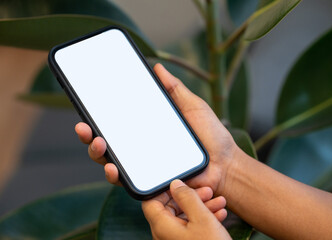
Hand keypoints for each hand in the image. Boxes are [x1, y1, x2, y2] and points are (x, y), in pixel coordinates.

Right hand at [75, 63, 240, 193]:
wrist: (226, 164)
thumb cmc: (211, 136)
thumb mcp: (192, 106)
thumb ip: (174, 89)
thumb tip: (156, 67)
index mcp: (148, 130)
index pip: (118, 123)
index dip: (99, 117)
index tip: (87, 106)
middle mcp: (141, 149)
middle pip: (107, 143)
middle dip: (89, 135)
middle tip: (84, 126)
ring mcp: (145, 167)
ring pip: (111, 162)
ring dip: (97, 153)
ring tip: (97, 142)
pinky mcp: (151, 184)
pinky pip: (128, 182)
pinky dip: (116, 175)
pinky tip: (112, 168)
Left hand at [142, 179, 230, 239]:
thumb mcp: (202, 218)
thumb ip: (187, 197)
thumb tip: (175, 184)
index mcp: (162, 226)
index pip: (151, 201)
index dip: (164, 189)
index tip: (180, 183)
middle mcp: (164, 235)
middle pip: (170, 207)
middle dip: (190, 197)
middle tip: (206, 191)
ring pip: (184, 217)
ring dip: (201, 206)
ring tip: (218, 201)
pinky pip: (190, 228)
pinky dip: (204, 219)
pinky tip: (219, 214)